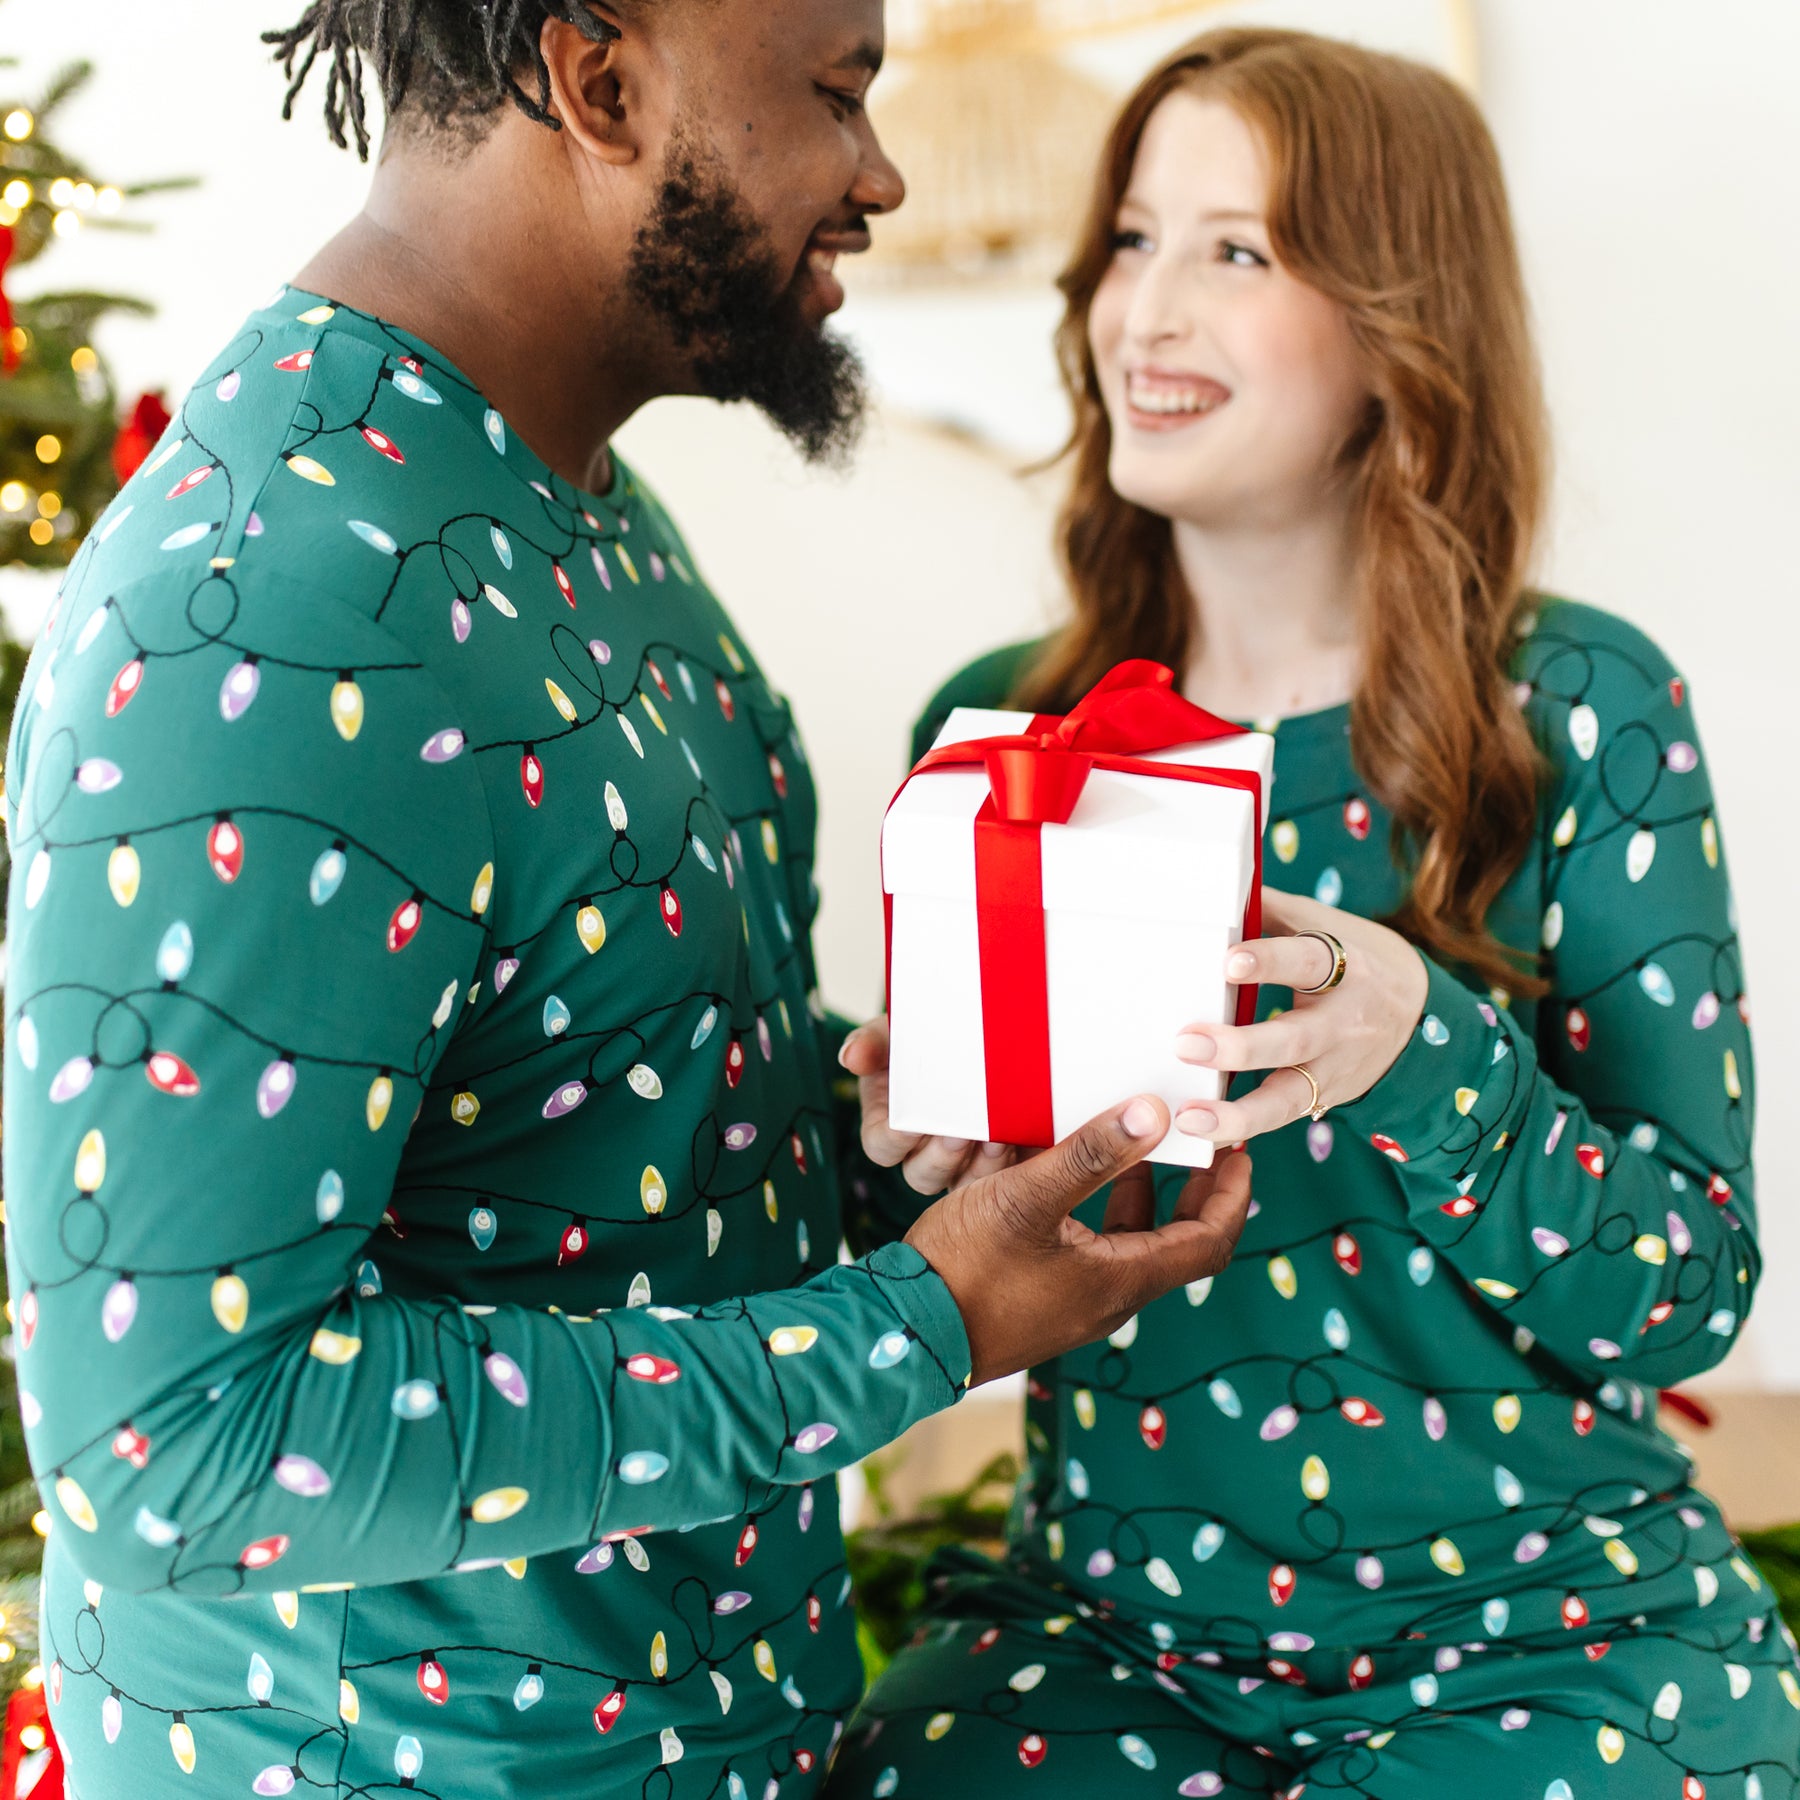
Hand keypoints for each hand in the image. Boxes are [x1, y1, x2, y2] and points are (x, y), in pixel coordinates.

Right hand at [841, 1016, 1018, 1195]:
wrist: (980, 1035)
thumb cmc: (927, 1041)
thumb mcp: (896, 1034)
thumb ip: (873, 1043)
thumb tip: (851, 1058)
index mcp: (890, 1125)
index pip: (881, 1147)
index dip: (894, 1141)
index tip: (910, 1125)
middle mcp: (924, 1151)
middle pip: (922, 1175)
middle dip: (941, 1157)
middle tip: (960, 1134)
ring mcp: (963, 1161)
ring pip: (963, 1183)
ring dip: (979, 1165)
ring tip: (996, 1138)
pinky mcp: (1000, 1160)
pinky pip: (1003, 1178)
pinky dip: (1011, 1162)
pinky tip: (1019, 1139)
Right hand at [904, 1096, 1252, 1386]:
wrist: (903, 1335)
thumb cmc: (965, 1268)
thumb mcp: (1027, 1197)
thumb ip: (1090, 1154)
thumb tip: (1153, 1112)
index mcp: (1121, 1279)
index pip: (1209, 1241)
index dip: (1233, 1194)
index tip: (1239, 1148)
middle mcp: (1108, 1299)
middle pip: (1176, 1243)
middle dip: (1192, 1189)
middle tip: (1195, 1139)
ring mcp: (1074, 1305)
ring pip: (1129, 1245)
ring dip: (1140, 1195)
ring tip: (1134, 1142)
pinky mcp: (1042, 1301)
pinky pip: (1090, 1251)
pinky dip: (1096, 1210)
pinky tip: (1065, 1174)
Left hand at [1171, 887, 1428, 1146]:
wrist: (1420, 1012)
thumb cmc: (1353, 955)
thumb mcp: (1324, 923)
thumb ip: (1271, 910)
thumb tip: (1214, 885)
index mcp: (1346, 964)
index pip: (1308, 959)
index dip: (1270, 960)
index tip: (1228, 962)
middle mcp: (1345, 1021)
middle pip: (1296, 1038)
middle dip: (1242, 1045)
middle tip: (1187, 1042)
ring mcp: (1338, 1066)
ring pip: (1290, 1094)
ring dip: (1239, 1112)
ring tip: (1190, 1116)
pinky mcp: (1327, 1096)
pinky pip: (1285, 1116)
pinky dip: (1247, 1127)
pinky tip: (1208, 1134)